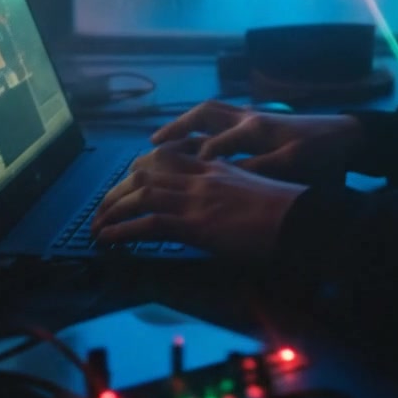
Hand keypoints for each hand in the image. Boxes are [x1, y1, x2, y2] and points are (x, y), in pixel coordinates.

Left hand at [91, 145, 305, 259]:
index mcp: (217, 168)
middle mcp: (202, 176)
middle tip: (102, 208)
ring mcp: (198, 197)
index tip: (127, 181)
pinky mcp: (196, 222)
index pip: (168, 158)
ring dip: (112, 209)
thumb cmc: (288, 211)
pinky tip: (108, 239)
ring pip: (141, 193)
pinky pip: (148, 222)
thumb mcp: (253, 194)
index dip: (141, 168)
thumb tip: (219, 210)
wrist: (301, 218)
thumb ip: (231, 194)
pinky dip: (122, 230)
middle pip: (146, 172)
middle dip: (118, 190)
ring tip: (96, 226)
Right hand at [150, 99, 366, 182]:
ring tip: (161, 140)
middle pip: (203, 115)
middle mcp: (248, 117)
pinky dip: (202, 125)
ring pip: (210, 113)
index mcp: (255, 129)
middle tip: (151, 145)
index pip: (212, 144)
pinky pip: (221, 117)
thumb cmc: (323, 154)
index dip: (190, 162)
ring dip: (185, 123)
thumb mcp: (294, 165)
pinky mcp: (260, 121)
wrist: (348, 136)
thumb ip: (259, 169)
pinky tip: (194, 139)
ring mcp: (253, 116)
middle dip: (176, 129)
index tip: (170, 180)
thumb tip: (224, 175)